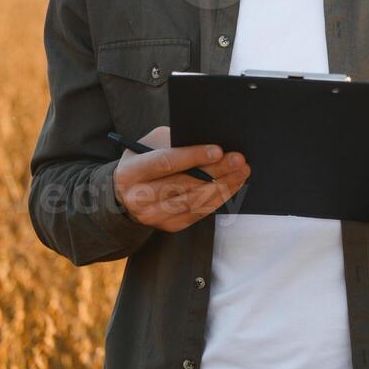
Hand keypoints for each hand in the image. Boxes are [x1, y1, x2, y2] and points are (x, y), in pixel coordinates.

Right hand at [113, 125, 249, 231]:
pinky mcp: (169, 225)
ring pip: (195, 201)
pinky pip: (199, 212)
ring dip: (223, 186)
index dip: (193, 156)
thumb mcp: (150, 145)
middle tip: (239, 160)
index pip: (165, 163)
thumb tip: (208, 142)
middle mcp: (139, 197)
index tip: (218, 150)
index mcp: (131, 172)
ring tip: (242, 172)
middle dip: (216, 171)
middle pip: (184, 184)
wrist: (126, 193)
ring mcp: (154, 215)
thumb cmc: (144, 160)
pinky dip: (219, 198)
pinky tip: (233, 185)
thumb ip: (174, 142)